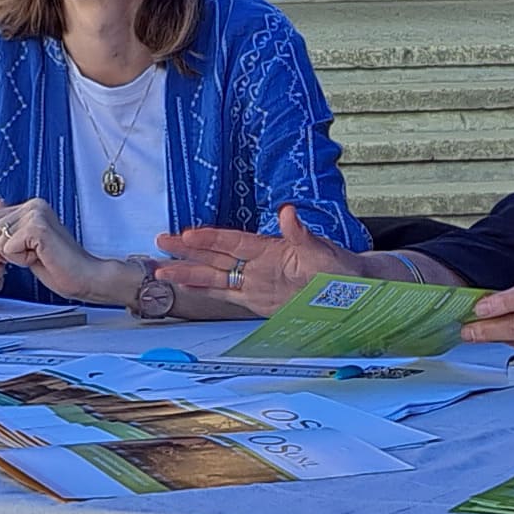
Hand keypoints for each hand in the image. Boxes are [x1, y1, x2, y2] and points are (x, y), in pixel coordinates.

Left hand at [0, 198, 120, 306]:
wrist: (85, 277)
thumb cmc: (59, 266)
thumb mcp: (25, 245)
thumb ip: (8, 225)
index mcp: (31, 206)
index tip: (25, 249)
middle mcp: (33, 205)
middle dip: (5, 250)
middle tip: (34, 253)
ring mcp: (36, 213)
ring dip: (14, 256)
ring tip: (38, 255)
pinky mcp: (37, 227)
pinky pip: (8, 248)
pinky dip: (21, 260)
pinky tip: (40, 257)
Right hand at [158, 204, 368, 318]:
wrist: (353, 292)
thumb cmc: (340, 269)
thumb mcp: (322, 252)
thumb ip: (301, 234)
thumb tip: (288, 212)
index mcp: (270, 250)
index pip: (232, 242)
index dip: (209, 238)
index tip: (186, 234)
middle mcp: (258, 265)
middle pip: (215, 257)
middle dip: (187, 251)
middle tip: (160, 244)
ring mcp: (256, 283)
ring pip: (215, 277)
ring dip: (189, 273)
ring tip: (162, 272)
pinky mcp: (259, 301)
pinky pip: (227, 296)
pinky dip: (206, 292)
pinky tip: (188, 287)